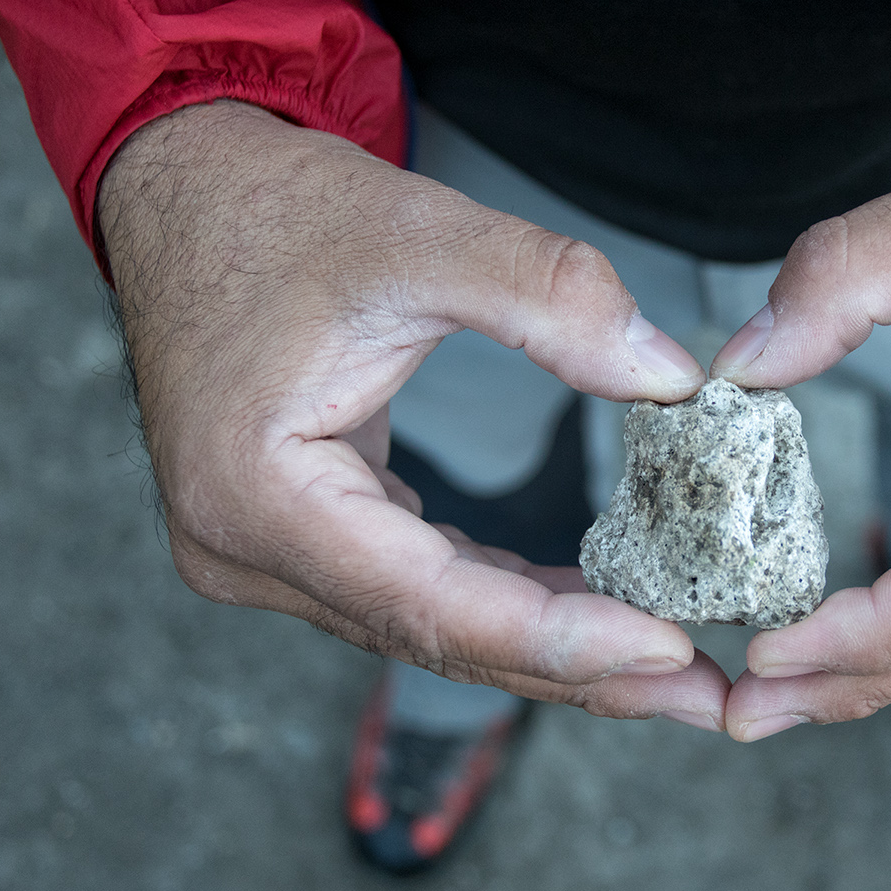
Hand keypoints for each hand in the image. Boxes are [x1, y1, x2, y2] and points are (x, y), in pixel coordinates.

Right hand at [98, 100, 727, 728]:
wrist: (187, 197)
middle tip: (704, 692)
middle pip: (441, 640)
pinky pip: (422, 593)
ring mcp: (268, 558)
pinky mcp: (301, 540)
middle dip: (582, 670)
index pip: (432, 605)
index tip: (671, 651)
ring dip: (556, 650)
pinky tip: (592, 609)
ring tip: (672, 669)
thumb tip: (669, 378)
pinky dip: (509, 604)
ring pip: (437, 631)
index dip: (561, 638)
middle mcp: (248, 554)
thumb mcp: (415, 232)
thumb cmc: (275, 214)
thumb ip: (548, 296)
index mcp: (259, 496)